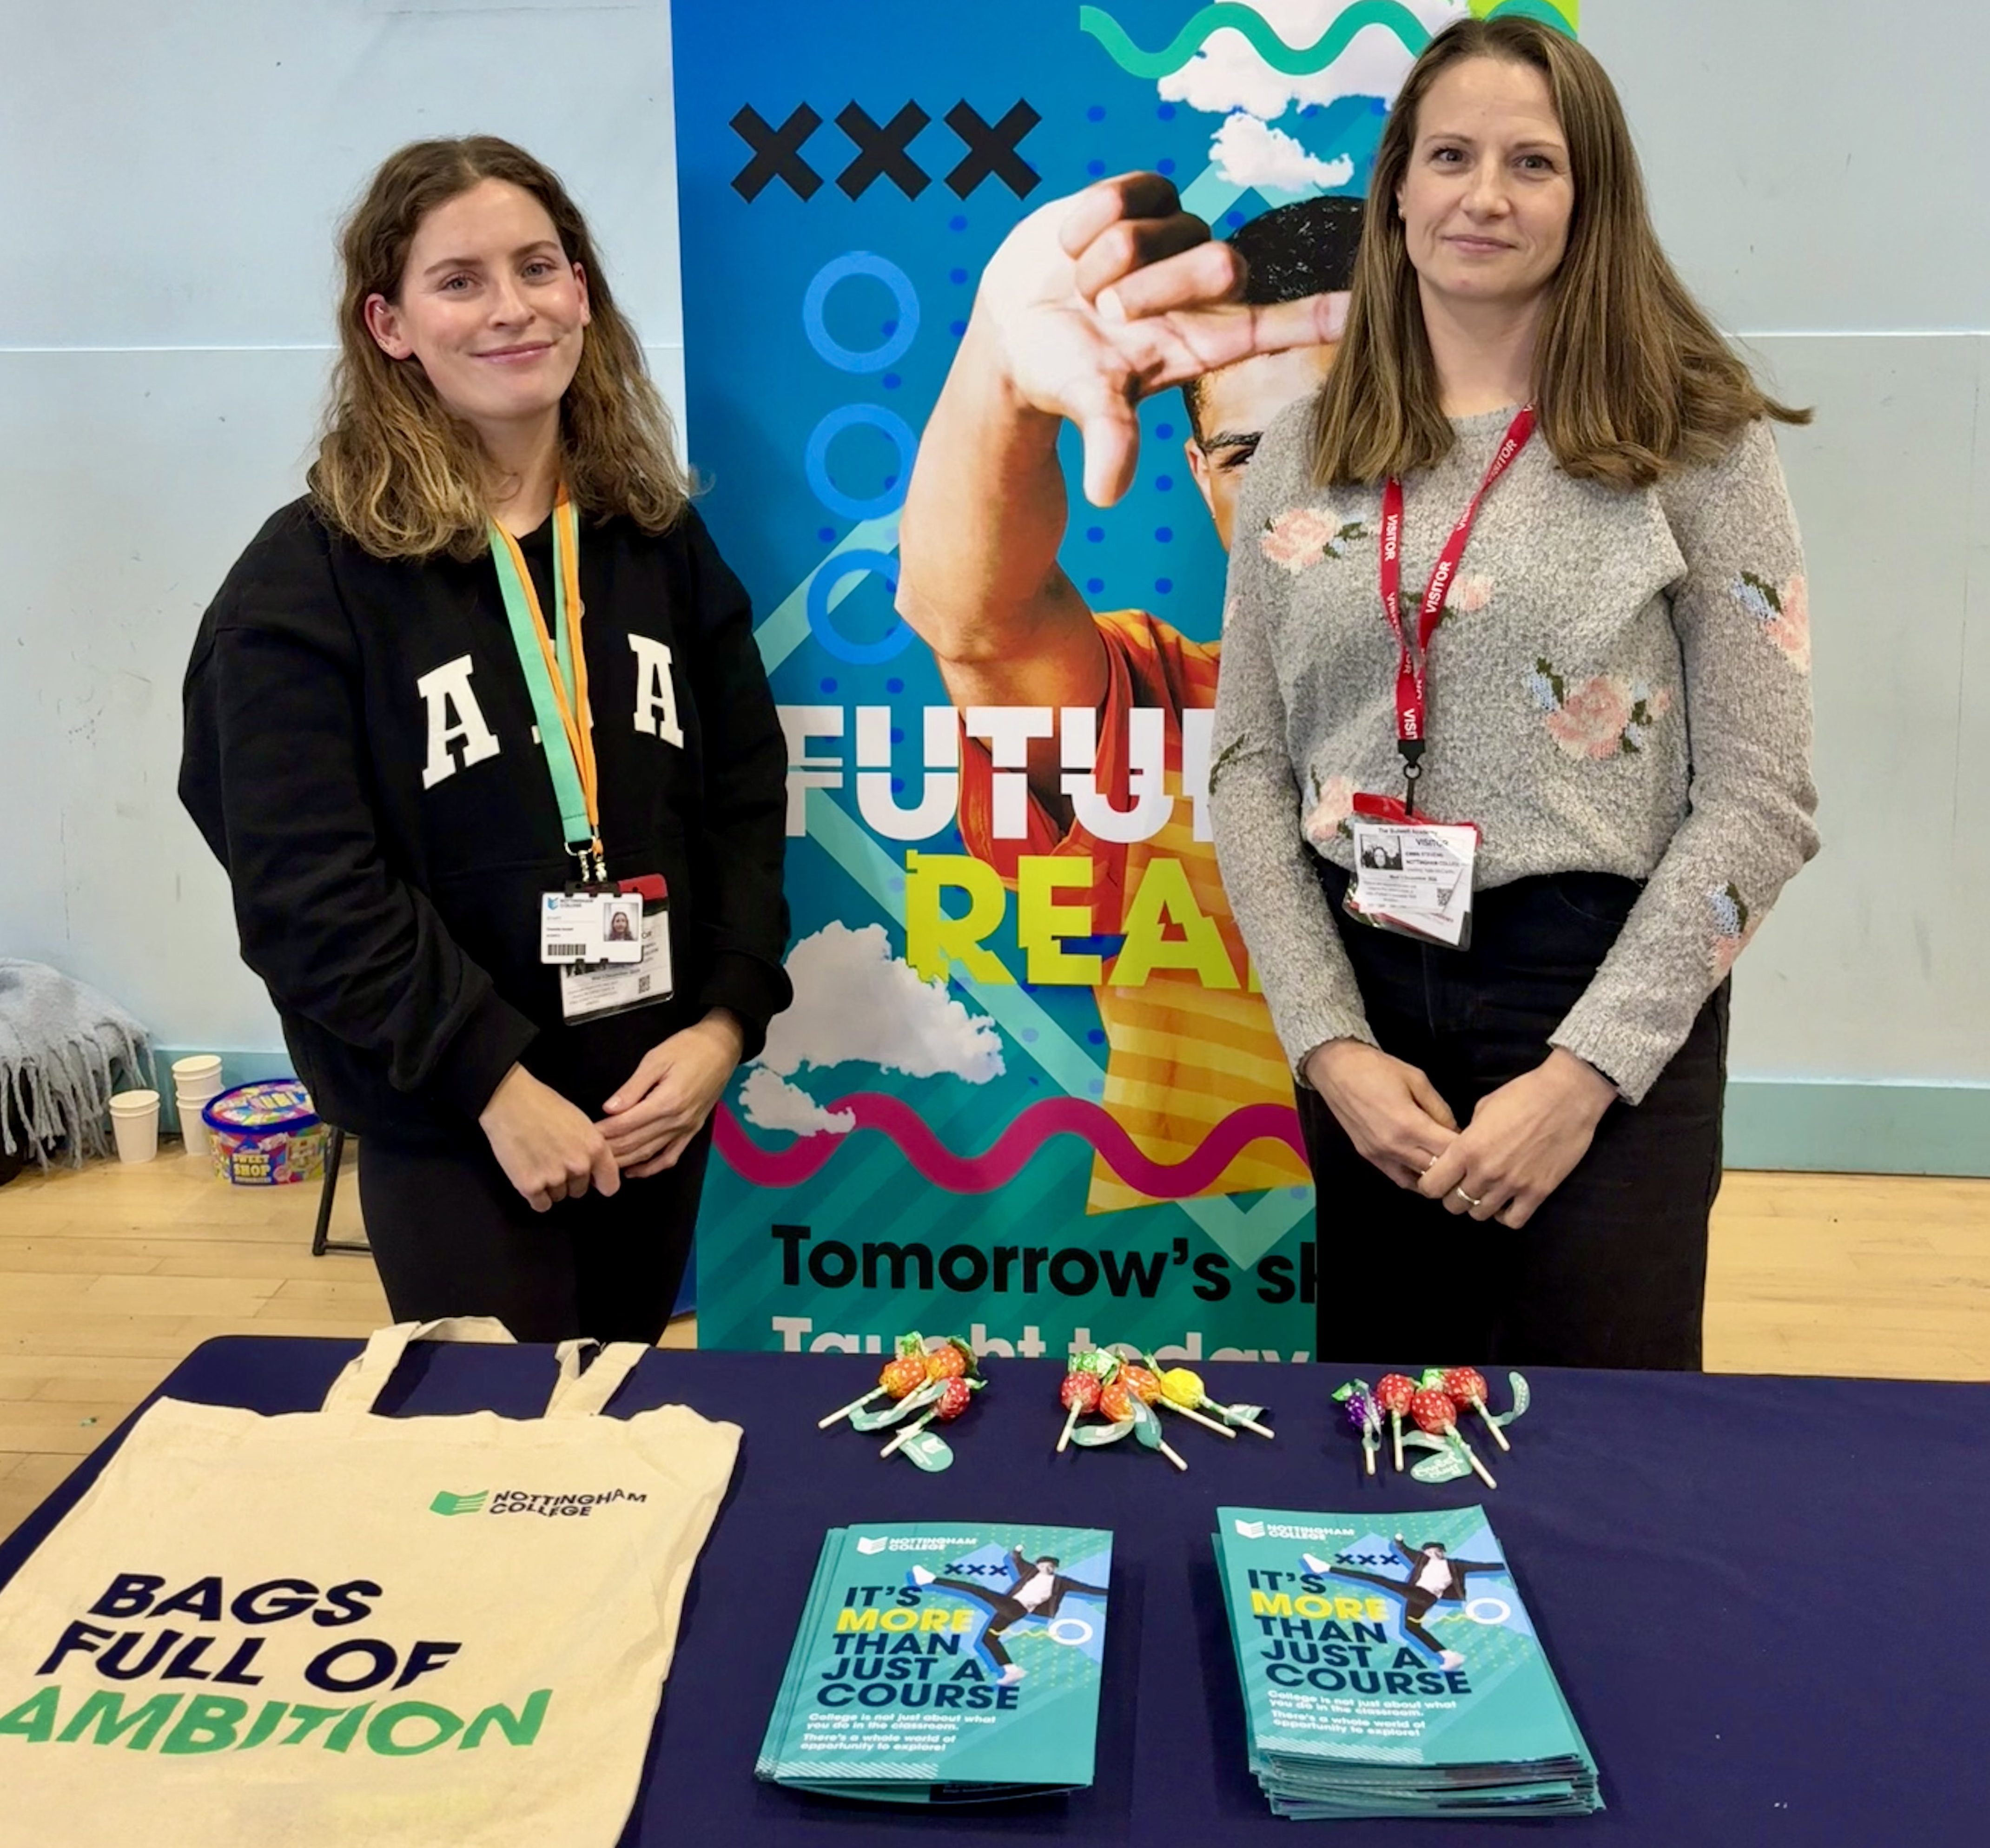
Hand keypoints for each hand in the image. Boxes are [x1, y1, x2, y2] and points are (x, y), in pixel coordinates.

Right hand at [478, 1064, 619, 1212]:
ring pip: (559, 1197)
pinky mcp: (530, 1186)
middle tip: (552, 1160)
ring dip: (550, 1187)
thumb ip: (592, 1148)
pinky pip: (540, 1205)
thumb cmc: (545, 1106)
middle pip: (580, 1191)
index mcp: (596, 1148)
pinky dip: (535, 1195)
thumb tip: (596, 1172)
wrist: (509, 1101)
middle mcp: (579, 1166)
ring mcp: (554, 1178)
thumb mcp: (581, 1122)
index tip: (591, 1180)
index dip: (599, 1183)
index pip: (610, 1186)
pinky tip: (528, 1175)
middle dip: (569, 1181)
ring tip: (538, 1162)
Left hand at [595, 1010, 745, 1177]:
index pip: (625, 1124)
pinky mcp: (693, 1131)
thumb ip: (633, 1088)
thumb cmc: (687, 1048)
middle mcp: (677, 1121)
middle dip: (609, 1150)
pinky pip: (671, 1156)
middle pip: (635, 1143)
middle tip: (586, 1153)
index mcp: (666, 1102)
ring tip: (602, 1166)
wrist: (722, 1048)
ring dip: (625, 1162)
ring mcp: (686, 1129)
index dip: (603, 1132)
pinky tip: (634, 1171)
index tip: (584, 1135)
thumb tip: (609, 1110)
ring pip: (650, 1153)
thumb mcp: (656, 1059)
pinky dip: (652, 1168)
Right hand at [970, 172, 1347, 504]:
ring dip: (1110, 258)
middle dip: (1153, 287)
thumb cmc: (1061, 371)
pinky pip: (1130, 191)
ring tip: (1081, 288)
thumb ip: (1108, 439)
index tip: (1360, 312)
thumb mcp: (1087, 402)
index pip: (1276, 327)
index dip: (1316, 317)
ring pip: (1165, 226)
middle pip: (1220, 263)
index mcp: (1205, 339)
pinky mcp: (1142, 199)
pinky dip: (1091, 219)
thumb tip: (1105, 495)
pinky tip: (1070, 249)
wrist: (1012, 328)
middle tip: (1105, 311)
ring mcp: (1174, 237)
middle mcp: (1201, 286)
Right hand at [1303, 1039, 1458, 1189]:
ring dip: (1435, 1176)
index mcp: (1409, 1124)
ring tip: (1448, 1165)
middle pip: (1436, 1171)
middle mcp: (1394, 1146)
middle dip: (1455, 1166)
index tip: (1478, 1143)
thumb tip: (1456, 1132)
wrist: (1336, 1069)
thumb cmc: (1379, 1068)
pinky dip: (1415, 1178)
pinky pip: (1399, 1179)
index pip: (1449, 1151)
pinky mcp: (1368, 1157)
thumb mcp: (1418, 1080)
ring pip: (1418, 1182)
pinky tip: (1425, 1167)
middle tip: (1467, 1156)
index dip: (1468, 1150)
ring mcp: (1379, 1155)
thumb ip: (1440, 1109)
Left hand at [1417, 1050, 1617, 1228]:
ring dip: (1479, 1205)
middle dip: (1453, 1196)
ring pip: (1480, 1215)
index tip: (1438, 1177)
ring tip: (1486, 1190)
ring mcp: (1513, 1185)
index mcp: (1467, 1148)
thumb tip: (1459, 1153)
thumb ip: (1467, 1137)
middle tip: (1462, 1183)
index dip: (1430, 1184)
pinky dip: (1506, 1215)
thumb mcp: (1483, 1109)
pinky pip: (1513, 1221)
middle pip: (1454, 1205)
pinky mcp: (1538, 1193)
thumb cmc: (1523, 1094)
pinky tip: (1507, 1200)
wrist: (1567, 1095)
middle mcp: (1486, 1172)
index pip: (1431, 1186)